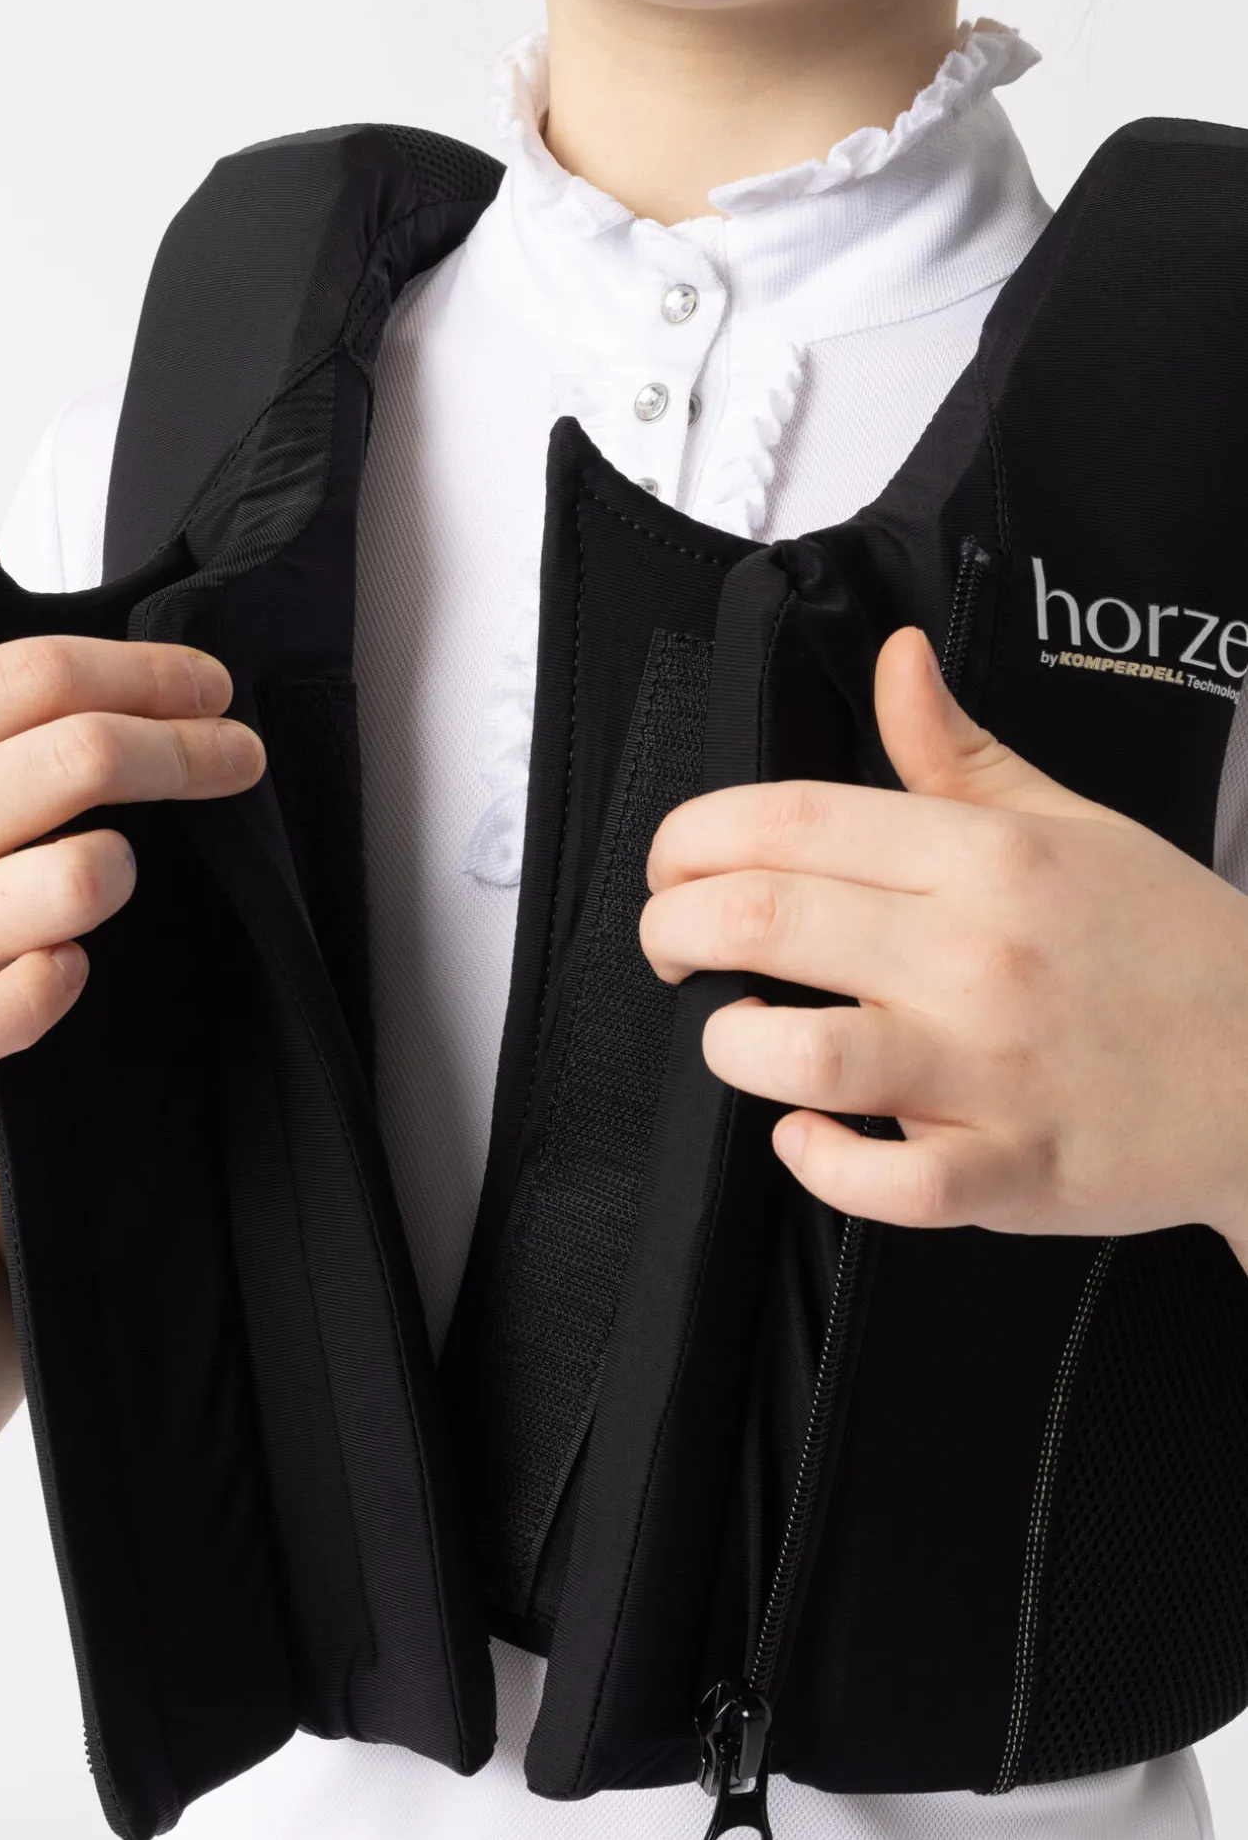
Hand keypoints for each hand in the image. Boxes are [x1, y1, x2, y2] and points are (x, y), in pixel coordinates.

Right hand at [0, 521, 264, 1147]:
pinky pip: (30, 1003)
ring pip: (79, 882)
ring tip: (113, 864)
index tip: (212, 684)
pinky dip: (65, 978)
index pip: (40, 673)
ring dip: (121, 866)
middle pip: (84, 758)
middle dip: (190, 749)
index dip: (151, 670)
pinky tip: (63, 959)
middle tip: (240, 756)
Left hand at [641, 626, 1247, 1262]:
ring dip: (732, 1045)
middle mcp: (978, 954)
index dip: (692, 838)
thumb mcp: (1069, 823)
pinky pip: (880, 1180)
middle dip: (674, 930)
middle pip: (765, 919)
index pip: (790, 819)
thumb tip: (895, 660)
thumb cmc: (1166, 946)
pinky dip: (819, 1159)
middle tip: (672, 945)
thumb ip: (956, 754)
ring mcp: (991, 1068)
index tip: (672, 864)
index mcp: (985, 857)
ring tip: (740, 1034)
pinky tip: (810, 1132)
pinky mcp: (1009, 1170)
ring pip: (801, 1055)